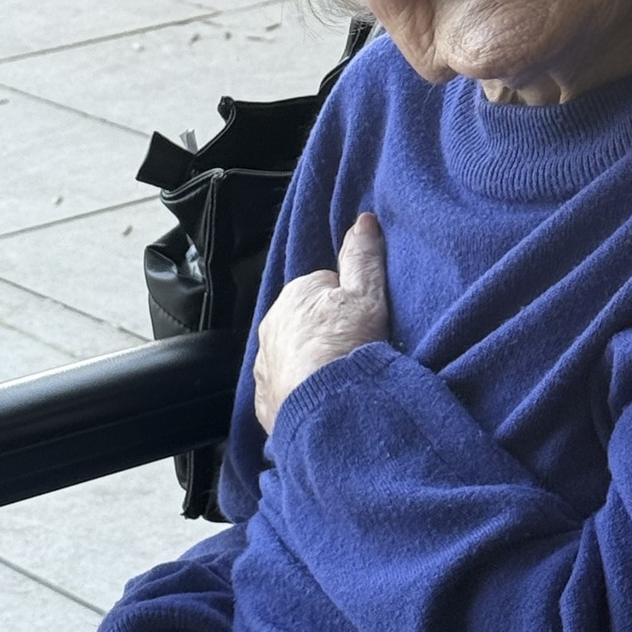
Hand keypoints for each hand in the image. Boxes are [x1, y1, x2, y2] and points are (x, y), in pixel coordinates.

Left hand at [254, 213, 388, 434]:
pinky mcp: (265, 399)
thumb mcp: (366, 295)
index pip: (325, 287)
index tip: (361, 320)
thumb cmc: (346, 347)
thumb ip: (363, 258)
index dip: (348, 303)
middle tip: (354, 349)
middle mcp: (272, 325)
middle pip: (306, 320)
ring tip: (339, 377)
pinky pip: (284, 388)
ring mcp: (265, 364)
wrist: (325, 410)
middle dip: (326, 330)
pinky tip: (321, 400)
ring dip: (311, 361)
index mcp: (295, 294)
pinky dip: (300, 392)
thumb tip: (363, 221)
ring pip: (292, 354)